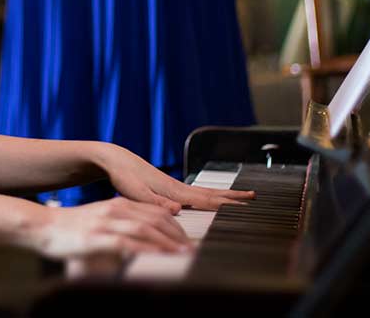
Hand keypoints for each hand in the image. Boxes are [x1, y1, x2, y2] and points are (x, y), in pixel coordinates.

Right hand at [33, 196, 191, 261]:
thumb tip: (139, 239)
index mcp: (117, 204)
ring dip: (167, 243)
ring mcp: (106, 223)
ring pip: (145, 229)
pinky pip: (126, 243)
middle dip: (177, 235)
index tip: (186, 240)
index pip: (154, 211)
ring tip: (182, 254)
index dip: (174, 225)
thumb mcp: (99, 221)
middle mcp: (115, 210)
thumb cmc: (70, 228)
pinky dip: (145, 249)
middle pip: (155, 219)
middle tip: (191, 249)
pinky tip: (156, 257)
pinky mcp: (96, 237)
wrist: (41, 226)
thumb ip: (119, 226)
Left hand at [99, 144, 254, 211]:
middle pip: (212, 194)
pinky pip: (196, 193)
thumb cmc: (123, 176)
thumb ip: (156, 203)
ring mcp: (175, 186)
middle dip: (233, 197)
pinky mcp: (168, 187)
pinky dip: (210, 196)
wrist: (115, 160)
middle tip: (254, 197)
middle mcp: (178, 188)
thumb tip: (178, 210)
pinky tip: (211, 199)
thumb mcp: (136, 193)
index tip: (245, 206)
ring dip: (225, 195)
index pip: (206, 200)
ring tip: (242, 196)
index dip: (226, 204)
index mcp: (174, 191)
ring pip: (206, 192)